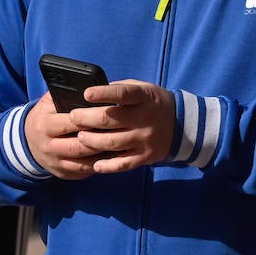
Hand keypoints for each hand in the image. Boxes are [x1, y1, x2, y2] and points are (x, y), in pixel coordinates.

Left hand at [24, 80, 176, 179]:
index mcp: (144, 97)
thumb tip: (89, 94)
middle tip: (73, 117)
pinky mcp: (145, 156)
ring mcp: (145, 139)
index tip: (85, 94)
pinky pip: (123, 164)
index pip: (122, 94)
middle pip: (110, 120)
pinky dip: (107, 166)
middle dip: (86, 119)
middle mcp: (145, 118)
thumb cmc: (152, 103)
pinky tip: (95, 164)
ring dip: (91, 141)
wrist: (182, 125)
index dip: (103, 94)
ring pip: (112, 143)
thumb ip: (119, 90)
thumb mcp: (141, 88)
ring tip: (80, 137)